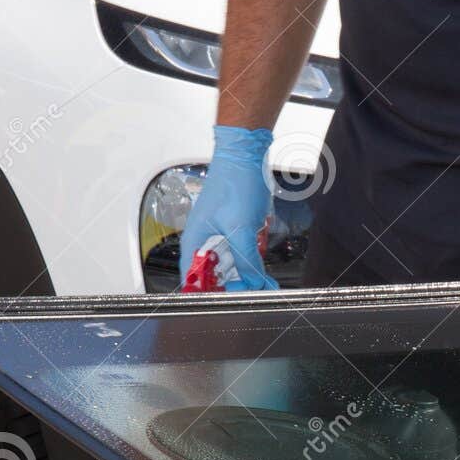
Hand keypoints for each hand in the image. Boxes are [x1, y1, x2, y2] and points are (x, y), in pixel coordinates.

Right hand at [179, 126, 278, 291]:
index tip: (232, 302)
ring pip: (229, 266)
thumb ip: (245, 258)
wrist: (246, 157)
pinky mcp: (235, 229)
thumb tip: (252, 283)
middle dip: (235, 287)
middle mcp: (204, 240)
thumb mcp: (240, 227)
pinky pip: (241, 253)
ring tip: (265, 287)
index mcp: (195, 241)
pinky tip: (264, 273)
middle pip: (214, 275)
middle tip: (256, 295)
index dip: (210, 294)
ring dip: (246, 278)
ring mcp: (220, 235)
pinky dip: (252, 264)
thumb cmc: (235, 183)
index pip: (194, 279)